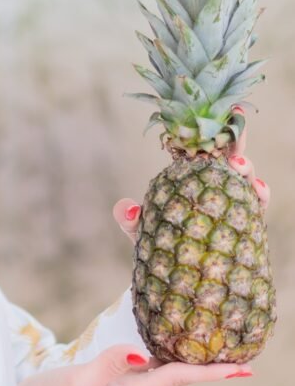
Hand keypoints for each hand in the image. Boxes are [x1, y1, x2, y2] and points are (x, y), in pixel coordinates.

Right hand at [7, 344, 251, 385]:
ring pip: (164, 373)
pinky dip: (163, 357)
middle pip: (179, 377)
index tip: (243, 369)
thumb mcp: (79, 380)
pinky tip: (166, 346)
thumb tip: (142, 354)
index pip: (179, 379)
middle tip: (239, 355)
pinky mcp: (108, 384)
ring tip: (212, 350)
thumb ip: (110, 364)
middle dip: (209, 368)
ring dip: (189, 362)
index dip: (211, 373)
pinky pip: (146, 369)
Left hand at [112, 106, 269, 243]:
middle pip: (230, 157)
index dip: (213, 127)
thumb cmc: (158, 244)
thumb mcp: (141, 230)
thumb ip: (131, 219)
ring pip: (247, 179)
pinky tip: (257, 191)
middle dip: (236, 142)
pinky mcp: (245, 226)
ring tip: (239, 166)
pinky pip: (256, 208)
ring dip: (247, 169)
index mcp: (191, 178)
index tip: (222, 108)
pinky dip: (259, 197)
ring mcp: (232, 205)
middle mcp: (215, 186)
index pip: (203, 147)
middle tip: (228, 135)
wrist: (173, 277)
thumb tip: (126, 208)